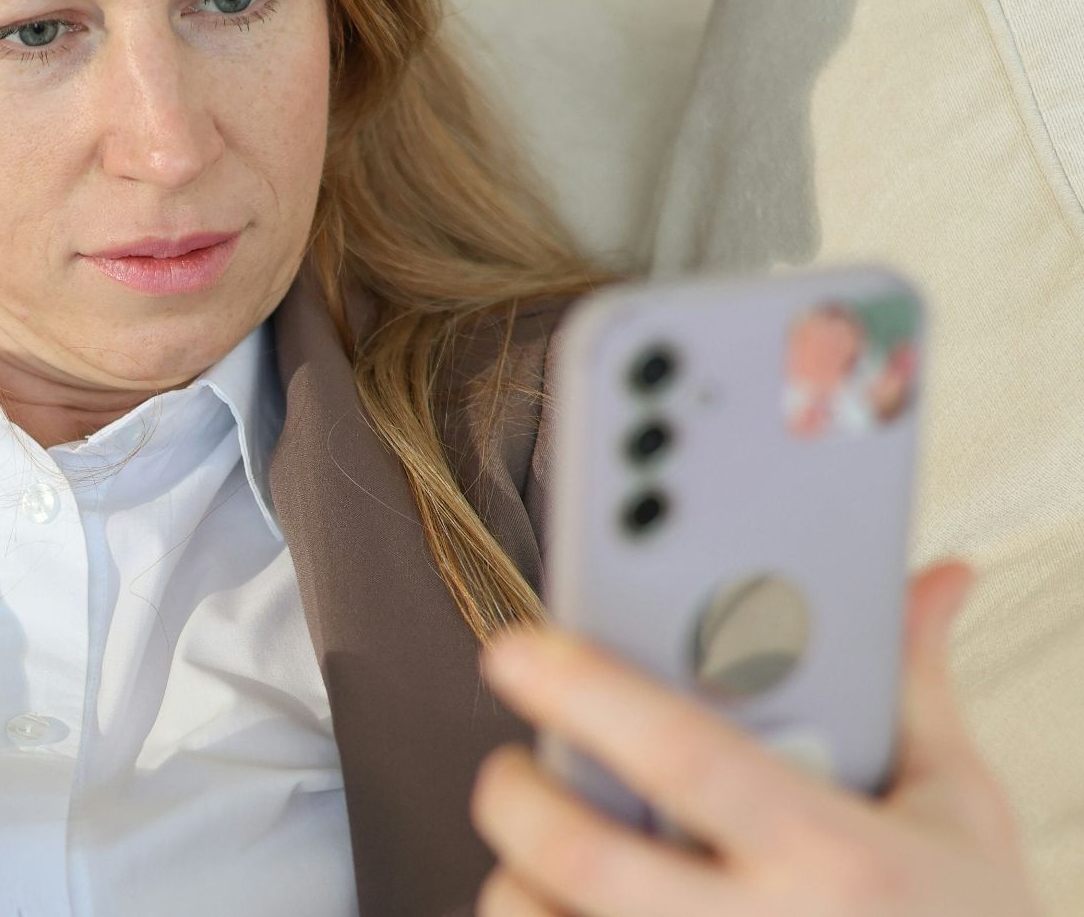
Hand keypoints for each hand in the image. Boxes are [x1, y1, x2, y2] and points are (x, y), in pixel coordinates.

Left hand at [470, 558, 1042, 916]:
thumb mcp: (955, 812)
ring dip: (515, 883)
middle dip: (515, 794)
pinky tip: (567, 910)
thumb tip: (930, 583)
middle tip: (513, 766)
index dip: (584, 694)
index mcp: (834, 855)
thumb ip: (912, 692)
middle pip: (580, 854)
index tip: (517, 651)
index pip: (680, 754)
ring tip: (536, 855)